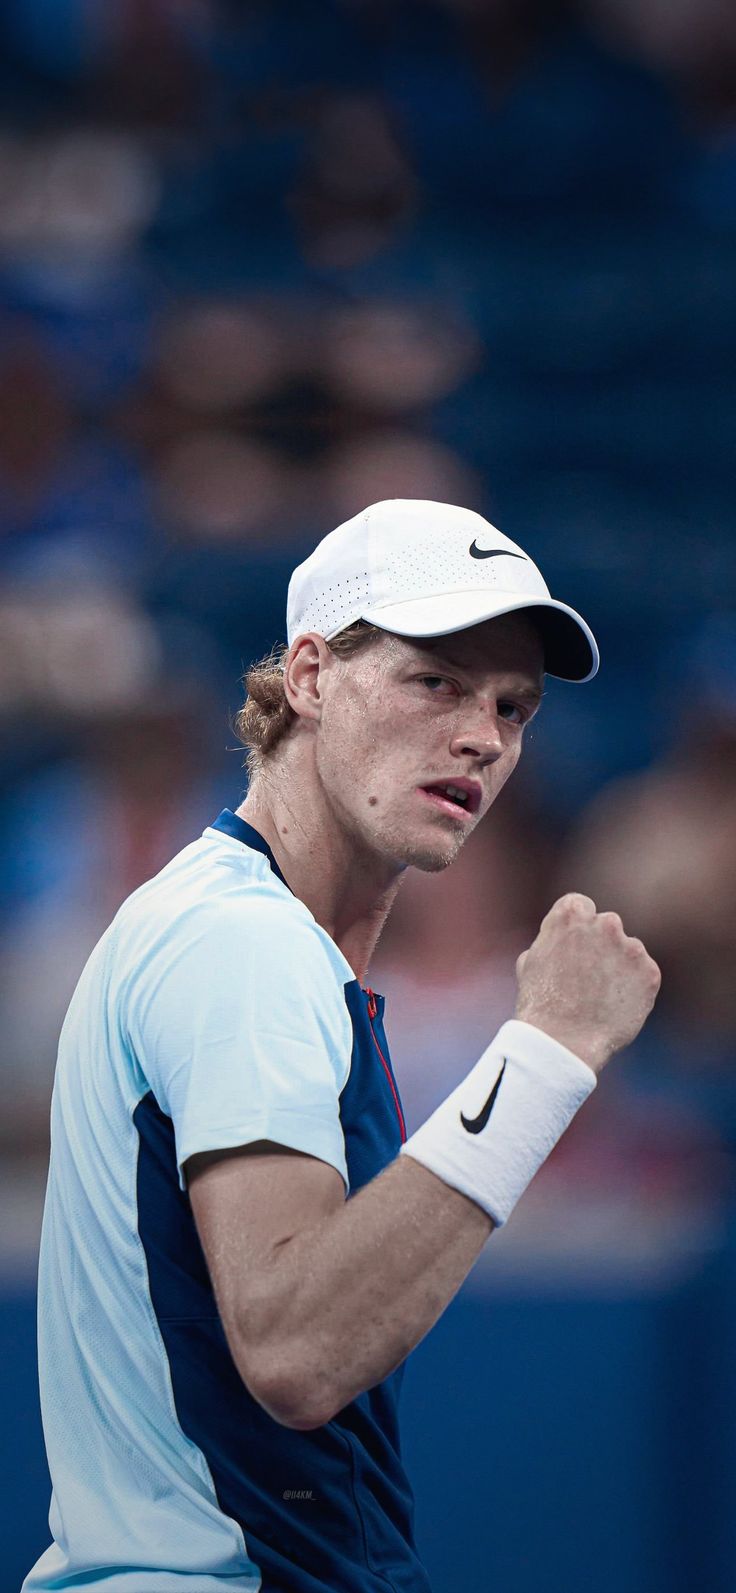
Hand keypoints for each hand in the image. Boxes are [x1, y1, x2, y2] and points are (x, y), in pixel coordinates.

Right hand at [514, 893, 661, 1074]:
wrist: (563, 1041)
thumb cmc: (540, 1004)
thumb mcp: (532, 960)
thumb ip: (553, 939)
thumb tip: (563, 938)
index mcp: (571, 913)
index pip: (581, 906)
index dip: (576, 929)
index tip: (573, 949)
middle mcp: (605, 922)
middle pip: (607, 925)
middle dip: (601, 945)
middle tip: (587, 978)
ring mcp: (631, 947)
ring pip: (628, 950)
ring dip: (619, 966)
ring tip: (600, 998)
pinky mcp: (650, 973)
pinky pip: (643, 974)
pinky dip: (634, 988)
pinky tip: (615, 1007)